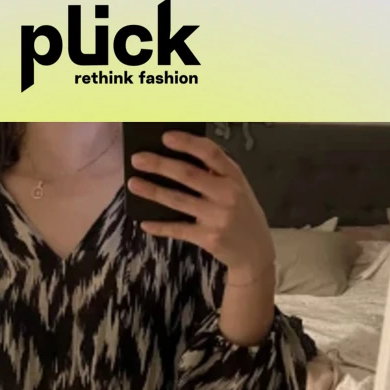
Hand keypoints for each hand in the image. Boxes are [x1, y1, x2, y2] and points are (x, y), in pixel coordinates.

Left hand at [127, 130, 274, 282]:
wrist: (255, 253)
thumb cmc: (242, 215)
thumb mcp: (238, 189)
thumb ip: (217, 174)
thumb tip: (178, 158)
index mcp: (234, 176)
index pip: (210, 153)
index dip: (187, 143)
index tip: (165, 137)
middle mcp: (227, 194)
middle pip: (188, 174)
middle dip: (160, 165)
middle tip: (137, 159)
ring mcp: (217, 217)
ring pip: (178, 200)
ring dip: (153, 191)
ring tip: (133, 183)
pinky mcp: (208, 238)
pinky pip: (178, 229)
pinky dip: (159, 226)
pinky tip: (144, 222)